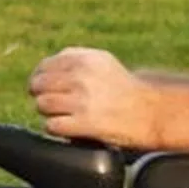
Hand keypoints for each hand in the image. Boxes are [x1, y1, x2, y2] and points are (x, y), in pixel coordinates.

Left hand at [28, 47, 161, 147]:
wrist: (150, 112)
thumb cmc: (124, 89)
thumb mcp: (103, 62)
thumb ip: (75, 59)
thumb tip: (45, 67)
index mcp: (84, 59)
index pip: (44, 66)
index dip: (40, 79)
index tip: (45, 88)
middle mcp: (81, 76)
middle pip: (38, 85)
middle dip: (43, 95)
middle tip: (54, 104)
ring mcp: (81, 100)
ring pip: (42, 105)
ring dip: (49, 113)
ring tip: (63, 116)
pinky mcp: (84, 123)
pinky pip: (51, 125)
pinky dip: (57, 129)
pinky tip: (68, 128)